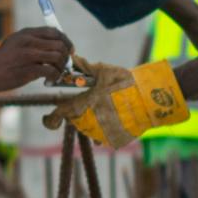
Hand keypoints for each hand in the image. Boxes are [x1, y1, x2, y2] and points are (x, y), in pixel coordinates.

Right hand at [0, 28, 73, 89]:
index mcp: (27, 33)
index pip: (55, 32)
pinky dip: (55, 77)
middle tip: (63, 65)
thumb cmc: (1, 61)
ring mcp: (29, 55)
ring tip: (56, 74)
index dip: (65, 41)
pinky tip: (48, 80)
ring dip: (61, 67)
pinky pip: (51, 71)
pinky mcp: (29, 70)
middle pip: (60, 44)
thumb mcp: (15, 43)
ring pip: (58, 57)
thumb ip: (33, 43)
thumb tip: (55, 49)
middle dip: (66, 56)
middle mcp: (29, 41)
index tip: (68, 50)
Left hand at [41, 57, 188, 147]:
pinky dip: (105, 129)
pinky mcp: (114, 138)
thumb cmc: (124, 82)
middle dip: (77, 115)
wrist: (149, 98)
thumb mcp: (103, 71)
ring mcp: (101, 132)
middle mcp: (88, 121)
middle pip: (75, 122)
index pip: (58, 116)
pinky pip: (104, 137)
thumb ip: (84, 67)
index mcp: (81, 105)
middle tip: (88, 104)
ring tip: (103, 111)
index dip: (51, 119)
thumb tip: (71, 59)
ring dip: (91, 122)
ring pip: (88, 130)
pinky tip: (112, 120)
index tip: (48, 119)